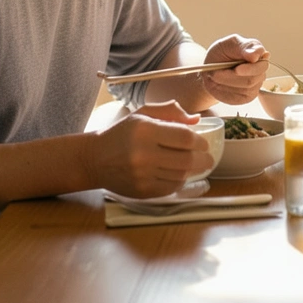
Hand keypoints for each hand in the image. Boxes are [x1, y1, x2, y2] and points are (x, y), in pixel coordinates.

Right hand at [88, 101, 215, 197]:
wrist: (94, 159)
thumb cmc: (121, 134)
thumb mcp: (142, 114)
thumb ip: (170, 112)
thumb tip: (195, 120)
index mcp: (145, 130)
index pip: (185, 137)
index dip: (200, 141)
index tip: (203, 143)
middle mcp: (143, 153)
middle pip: (187, 159)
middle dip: (203, 159)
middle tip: (208, 158)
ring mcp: (142, 174)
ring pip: (181, 175)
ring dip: (192, 171)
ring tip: (194, 165)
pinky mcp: (142, 190)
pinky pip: (171, 187)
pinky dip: (179, 181)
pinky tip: (178, 174)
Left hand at [201, 35, 269, 104]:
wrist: (210, 70)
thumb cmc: (221, 55)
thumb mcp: (227, 44)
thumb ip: (243, 47)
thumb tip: (255, 55)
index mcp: (257, 52)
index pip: (261, 59)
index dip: (251, 64)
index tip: (240, 66)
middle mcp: (260, 68)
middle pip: (254, 77)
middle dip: (233, 76)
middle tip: (216, 73)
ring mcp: (256, 83)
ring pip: (245, 88)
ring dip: (226, 82)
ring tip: (215, 76)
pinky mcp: (248, 96)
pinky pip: (239, 97)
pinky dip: (226, 90)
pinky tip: (220, 84)